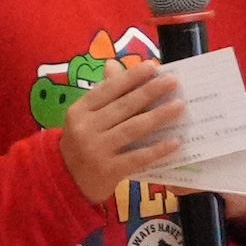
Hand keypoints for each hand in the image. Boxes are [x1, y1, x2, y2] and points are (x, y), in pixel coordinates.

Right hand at [56, 53, 189, 204]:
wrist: (66, 181)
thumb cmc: (80, 143)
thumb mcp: (84, 117)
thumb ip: (102, 94)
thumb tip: (114, 64)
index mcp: (79, 110)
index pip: (108, 89)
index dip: (131, 77)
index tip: (153, 66)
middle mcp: (86, 128)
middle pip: (124, 106)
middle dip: (150, 91)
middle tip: (173, 81)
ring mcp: (97, 150)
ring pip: (132, 129)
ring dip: (158, 116)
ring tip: (179, 106)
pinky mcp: (109, 171)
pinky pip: (138, 157)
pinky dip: (157, 149)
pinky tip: (175, 142)